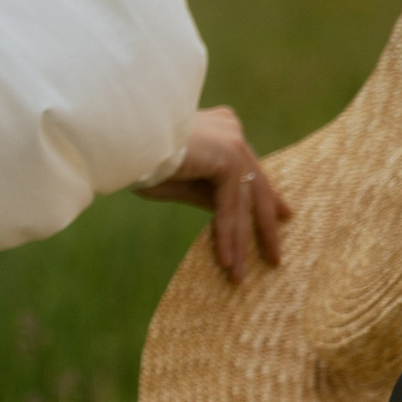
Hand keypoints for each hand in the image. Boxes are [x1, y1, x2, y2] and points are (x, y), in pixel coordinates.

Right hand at [135, 105, 291, 281]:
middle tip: (275, 254)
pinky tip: (225, 261)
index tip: (282, 215)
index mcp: (221, 128)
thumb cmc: (137, 160)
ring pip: (242, 201)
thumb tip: (232, 217)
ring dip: (241, 241)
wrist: (120, 140)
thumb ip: (206, 194)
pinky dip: (226, 235)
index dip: (265, 197)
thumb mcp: (178, 183)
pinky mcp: (227, 156)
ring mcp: (232, 141)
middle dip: (264, 224)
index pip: (247, 169)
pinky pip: (229, 205)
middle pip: (253, 185)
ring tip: (240, 273)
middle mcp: (231, 130)